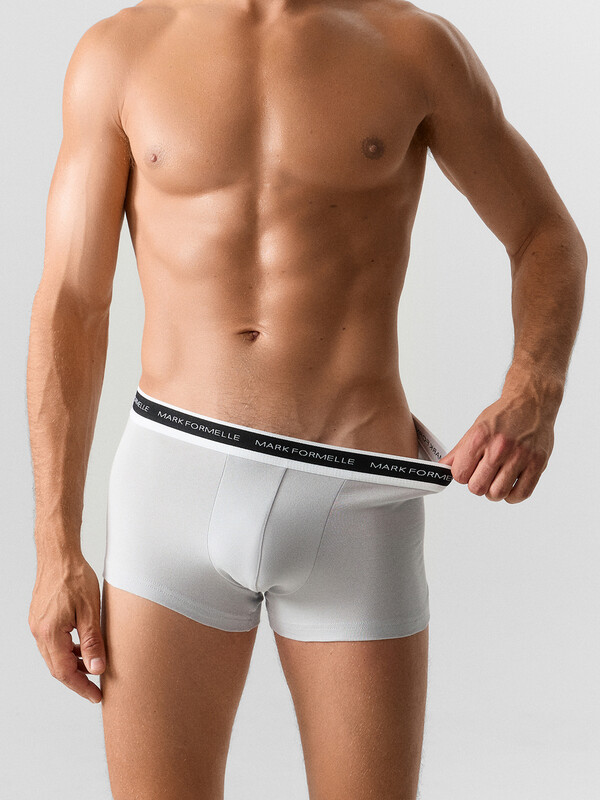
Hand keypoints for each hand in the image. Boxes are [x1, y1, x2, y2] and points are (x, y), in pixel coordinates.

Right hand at [28, 553, 105, 702]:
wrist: (59, 554)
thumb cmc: (74, 577)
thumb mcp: (91, 610)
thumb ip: (93, 641)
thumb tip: (96, 668)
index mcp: (50, 633)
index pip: (64, 672)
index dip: (81, 687)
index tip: (96, 696)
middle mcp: (39, 632)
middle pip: (57, 667)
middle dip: (77, 680)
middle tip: (96, 689)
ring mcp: (38, 625)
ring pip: (54, 655)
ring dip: (72, 665)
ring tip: (93, 668)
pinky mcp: (41, 618)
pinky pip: (53, 643)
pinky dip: (67, 650)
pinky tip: (82, 647)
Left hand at [438, 390, 554, 502]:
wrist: (531, 402)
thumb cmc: (503, 415)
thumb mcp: (475, 429)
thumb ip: (459, 451)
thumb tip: (442, 468)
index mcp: (480, 437)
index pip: (460, 474)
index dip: (462, 475)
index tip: (468, 470)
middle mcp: (500, 447)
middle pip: (477, 487)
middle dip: (477, 485)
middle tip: (483, 476)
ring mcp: (521, 456)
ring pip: (498, 494)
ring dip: (494, 492)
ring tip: (496, 481)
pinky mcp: (538, 464)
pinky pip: (521, 494)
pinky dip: (513, 496)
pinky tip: (510, 485)